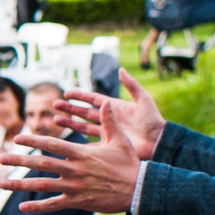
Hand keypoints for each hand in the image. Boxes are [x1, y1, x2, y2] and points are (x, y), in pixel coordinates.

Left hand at [3, 99, 143, 214]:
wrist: (139, 190)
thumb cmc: (129, 164)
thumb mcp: (120, 140)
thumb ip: (109, 121)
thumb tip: (106, 102)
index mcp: (81, 153)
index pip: (52, 144)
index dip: (33, 140)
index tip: (17, 138)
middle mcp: (74, 170)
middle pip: (41, 163)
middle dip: (19, 160)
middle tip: (1, 158)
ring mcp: (74, 187)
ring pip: (42, 185)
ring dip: (21, 184)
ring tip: (2, 183)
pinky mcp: (78, 202)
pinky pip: (53, 205)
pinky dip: (37, 207)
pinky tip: (22, 207)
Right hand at [47, 70, 165, 162]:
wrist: (159, 141)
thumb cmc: (153, 120)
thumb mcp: (143, 99)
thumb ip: (131, 85)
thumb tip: (120, 69)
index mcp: (114, 107)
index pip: (93, 99)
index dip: (80, 96)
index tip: (67, 93)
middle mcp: (108, 119)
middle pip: (84, 112)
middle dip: (70, 108)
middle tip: (55, 105)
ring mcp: (107, 132)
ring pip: (83, 126)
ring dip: (70, 123)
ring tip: (56, 120)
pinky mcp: (109, 144)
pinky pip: (91, 143)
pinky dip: (80, 143)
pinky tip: (68, 141)